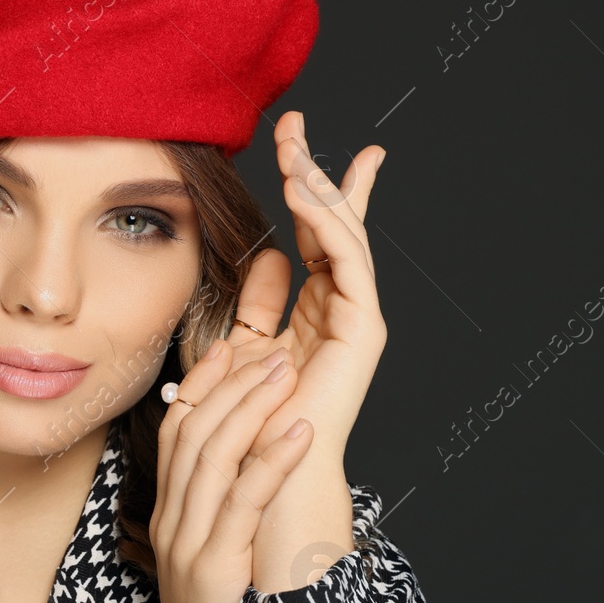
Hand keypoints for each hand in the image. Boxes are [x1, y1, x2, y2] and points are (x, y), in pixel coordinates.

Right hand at [149, 337, 315, 602]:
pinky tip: (300, 432)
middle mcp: (171, 524)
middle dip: (230, 384)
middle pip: (190, 431)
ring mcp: (188, 544)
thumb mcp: (214, 561)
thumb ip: (223, 515)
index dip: (202, 385)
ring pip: (211, 455)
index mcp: (170, 518)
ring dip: (251, 406)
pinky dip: (272, 459)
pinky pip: (244, 500)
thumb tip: (253, 468)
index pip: (175, 432)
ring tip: (287, 372)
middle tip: (271, 350)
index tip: (233, 350)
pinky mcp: (215, 568)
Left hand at [200, 111, 387, 590]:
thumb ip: (254, 304)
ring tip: (294, 149)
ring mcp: (355, 319)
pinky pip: (348, 262)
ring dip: (320, 187)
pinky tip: (305, 194)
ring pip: (343, 235)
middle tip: (294, 122)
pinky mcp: (362, 330)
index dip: (308, 187)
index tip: (295, 138)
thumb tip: (268, 255)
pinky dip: (330, 224)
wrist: (261, 480)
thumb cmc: (244, 426)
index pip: (316, 236)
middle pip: (334, 224)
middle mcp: (340, 310)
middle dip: (316, 170)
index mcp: (314, 312)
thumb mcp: (241, 348)